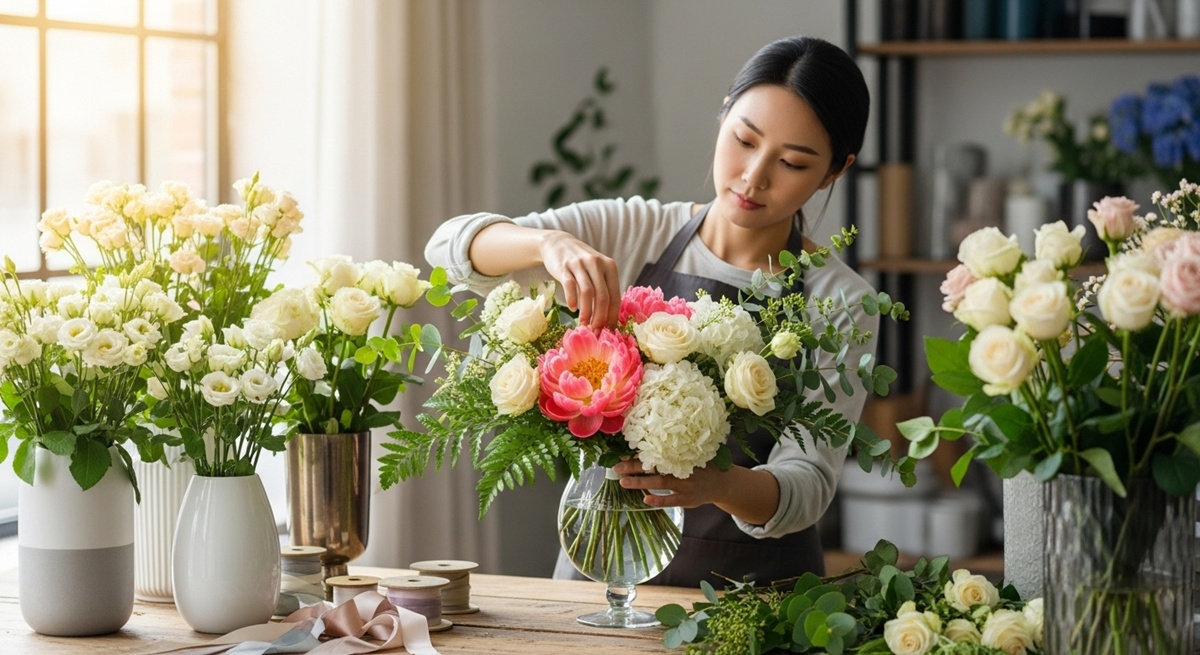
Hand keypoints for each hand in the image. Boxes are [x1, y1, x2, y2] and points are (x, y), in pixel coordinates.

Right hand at [539, 231, 620, 329]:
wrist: (558, 243)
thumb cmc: (581, 263)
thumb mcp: (597, 270)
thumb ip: (604, 288)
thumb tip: (608, 318)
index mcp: (610, 266)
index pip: (615, 295)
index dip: (612, 315)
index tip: (609, 330)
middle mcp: (597, 263)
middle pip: (602, 296)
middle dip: (600, 317)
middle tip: (596, 331)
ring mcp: (580, 264)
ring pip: (587, 292)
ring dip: (586, 312)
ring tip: (584, 324)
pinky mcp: (564, 266)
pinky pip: (570, 285)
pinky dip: (572, 299)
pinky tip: (572, 309)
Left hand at [612, 458, 726, 509]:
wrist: (722, 483)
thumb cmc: (702, 466)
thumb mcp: (692, 453)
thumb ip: (674, 449)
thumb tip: (648, 438)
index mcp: (679, 455)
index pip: (655, 453)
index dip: (638, 453)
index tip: (622, 452)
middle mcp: (680, 469)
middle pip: (653, 467)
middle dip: (633, 467)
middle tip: (616, 467)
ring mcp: (684, 485)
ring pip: (659, 483)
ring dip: (640, 483)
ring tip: (623, 482)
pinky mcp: (687, 499)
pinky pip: (671, 500)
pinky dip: (659, 500)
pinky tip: (646, 500)